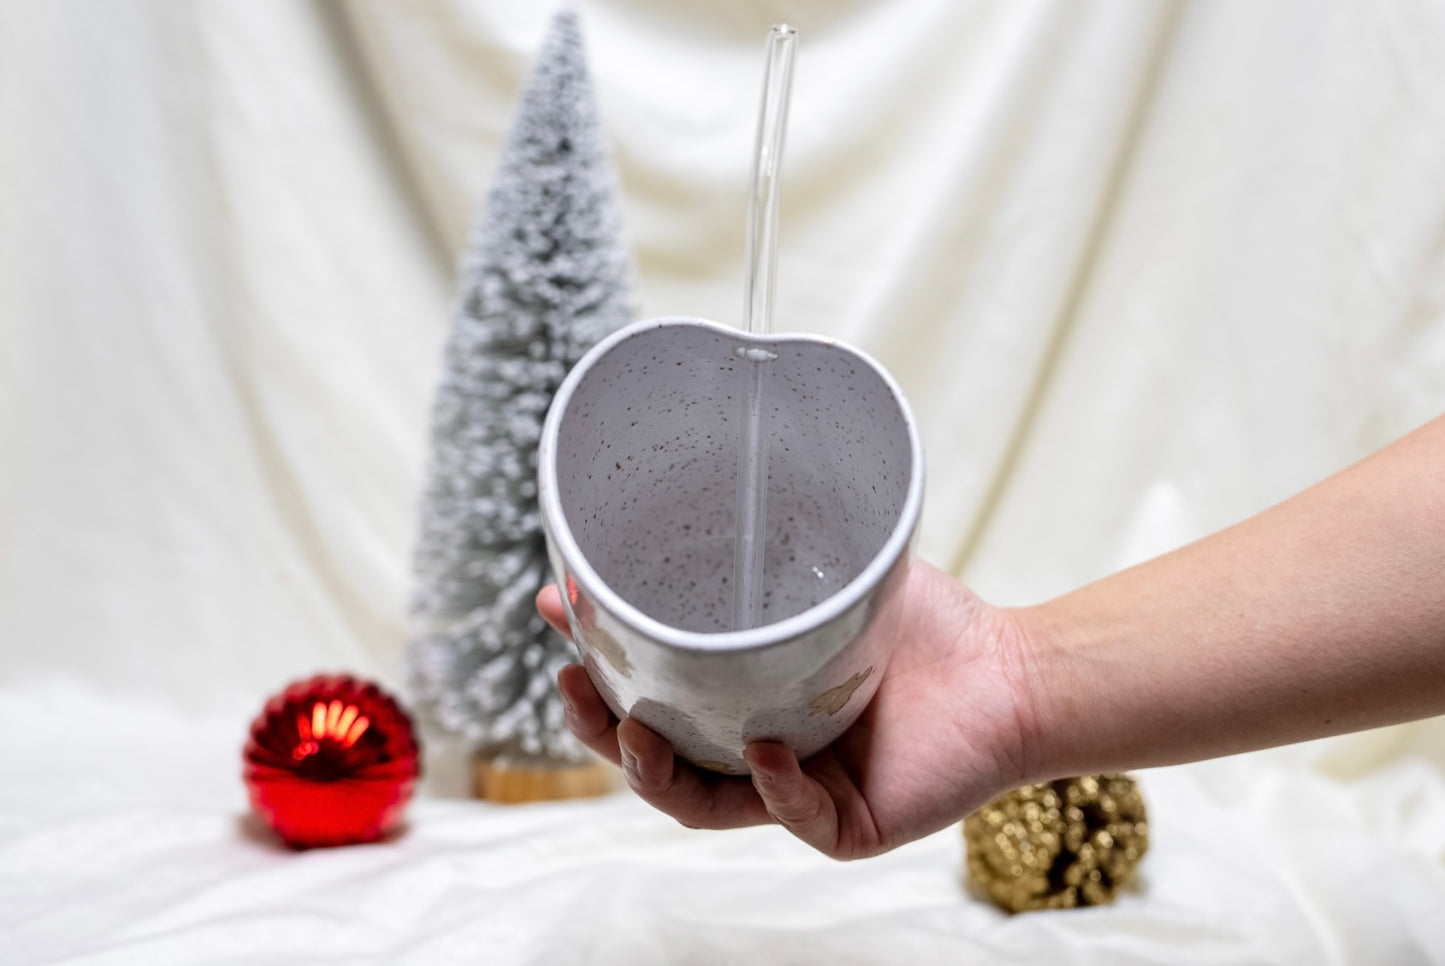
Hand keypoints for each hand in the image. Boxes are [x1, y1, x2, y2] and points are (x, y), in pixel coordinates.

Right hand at [538, 560, 1040, 858]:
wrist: (1014, 672)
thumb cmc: (929, 627)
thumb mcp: (838, 573)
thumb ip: (779, 542)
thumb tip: (721, 471)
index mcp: (745, 699)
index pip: (654, 692)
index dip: (600, 663)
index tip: (560, 611)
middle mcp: (758, 751)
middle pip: (656, 756)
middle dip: (602, 726)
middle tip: (571, 683)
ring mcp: (797, 794)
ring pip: (701, 802)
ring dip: (655, 771)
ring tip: (632, 727)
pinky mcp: (845, 826)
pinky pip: (795, 816)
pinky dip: (775, 789)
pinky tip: (764, 750)